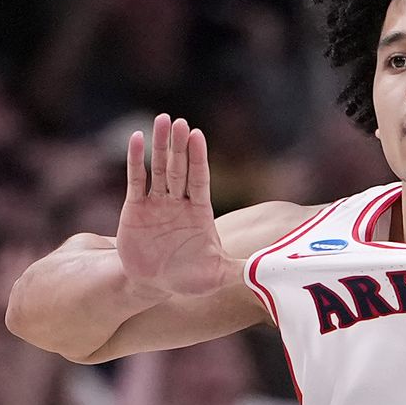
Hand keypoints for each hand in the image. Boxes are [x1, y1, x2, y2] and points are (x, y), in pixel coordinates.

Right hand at [117, 114, 231, 298]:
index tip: (197, 135)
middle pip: (180, 168)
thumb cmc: (190, 279)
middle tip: (178, 120)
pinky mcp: (136, 208)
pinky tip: (137, 139)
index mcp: (200, 212)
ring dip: (160, 145)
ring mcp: (158, 203)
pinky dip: (136, 160)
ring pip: (159, 168)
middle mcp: (180, 203)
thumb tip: (269, 272)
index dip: (198, 158)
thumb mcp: (218, 275)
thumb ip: (241, 270)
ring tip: (161, 120)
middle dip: (179, 145)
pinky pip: (136, 180)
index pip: (200, 179)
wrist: (154, 285)